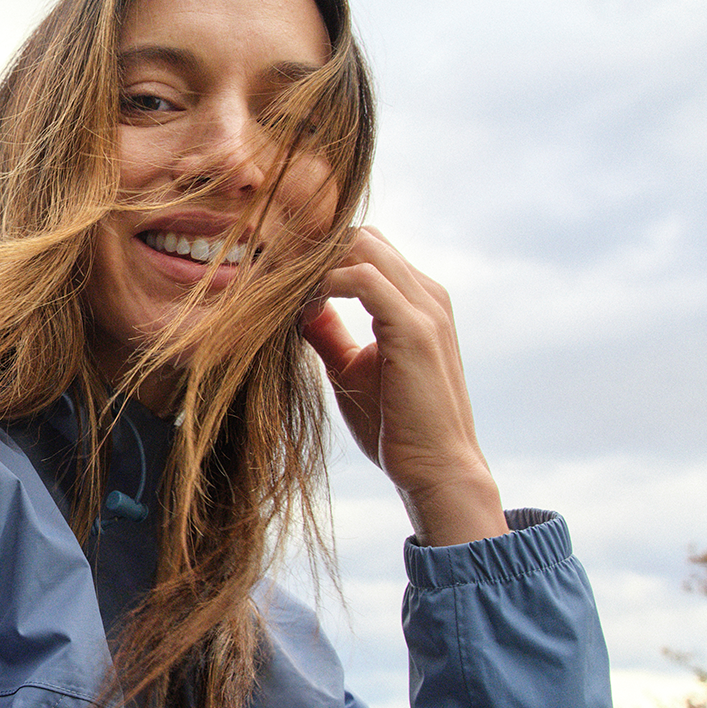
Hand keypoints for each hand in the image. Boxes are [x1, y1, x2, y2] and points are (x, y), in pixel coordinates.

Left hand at [300, 227, 507, 546]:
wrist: (435, 469)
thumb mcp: (350, 368)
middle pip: (361, 237)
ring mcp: (426, 308)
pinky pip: (362, 278)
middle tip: (271, 281)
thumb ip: (328, 332)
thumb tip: (298, 308)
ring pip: (362, 248)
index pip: (364, 248)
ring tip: (283, 297)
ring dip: (314, 266)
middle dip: (311, 252)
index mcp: (416, 300)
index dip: (317, 257)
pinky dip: (324, 285)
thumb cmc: (396, 425)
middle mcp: (427, 294)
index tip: (276, 281)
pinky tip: (302, 312)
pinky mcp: (415, 329)